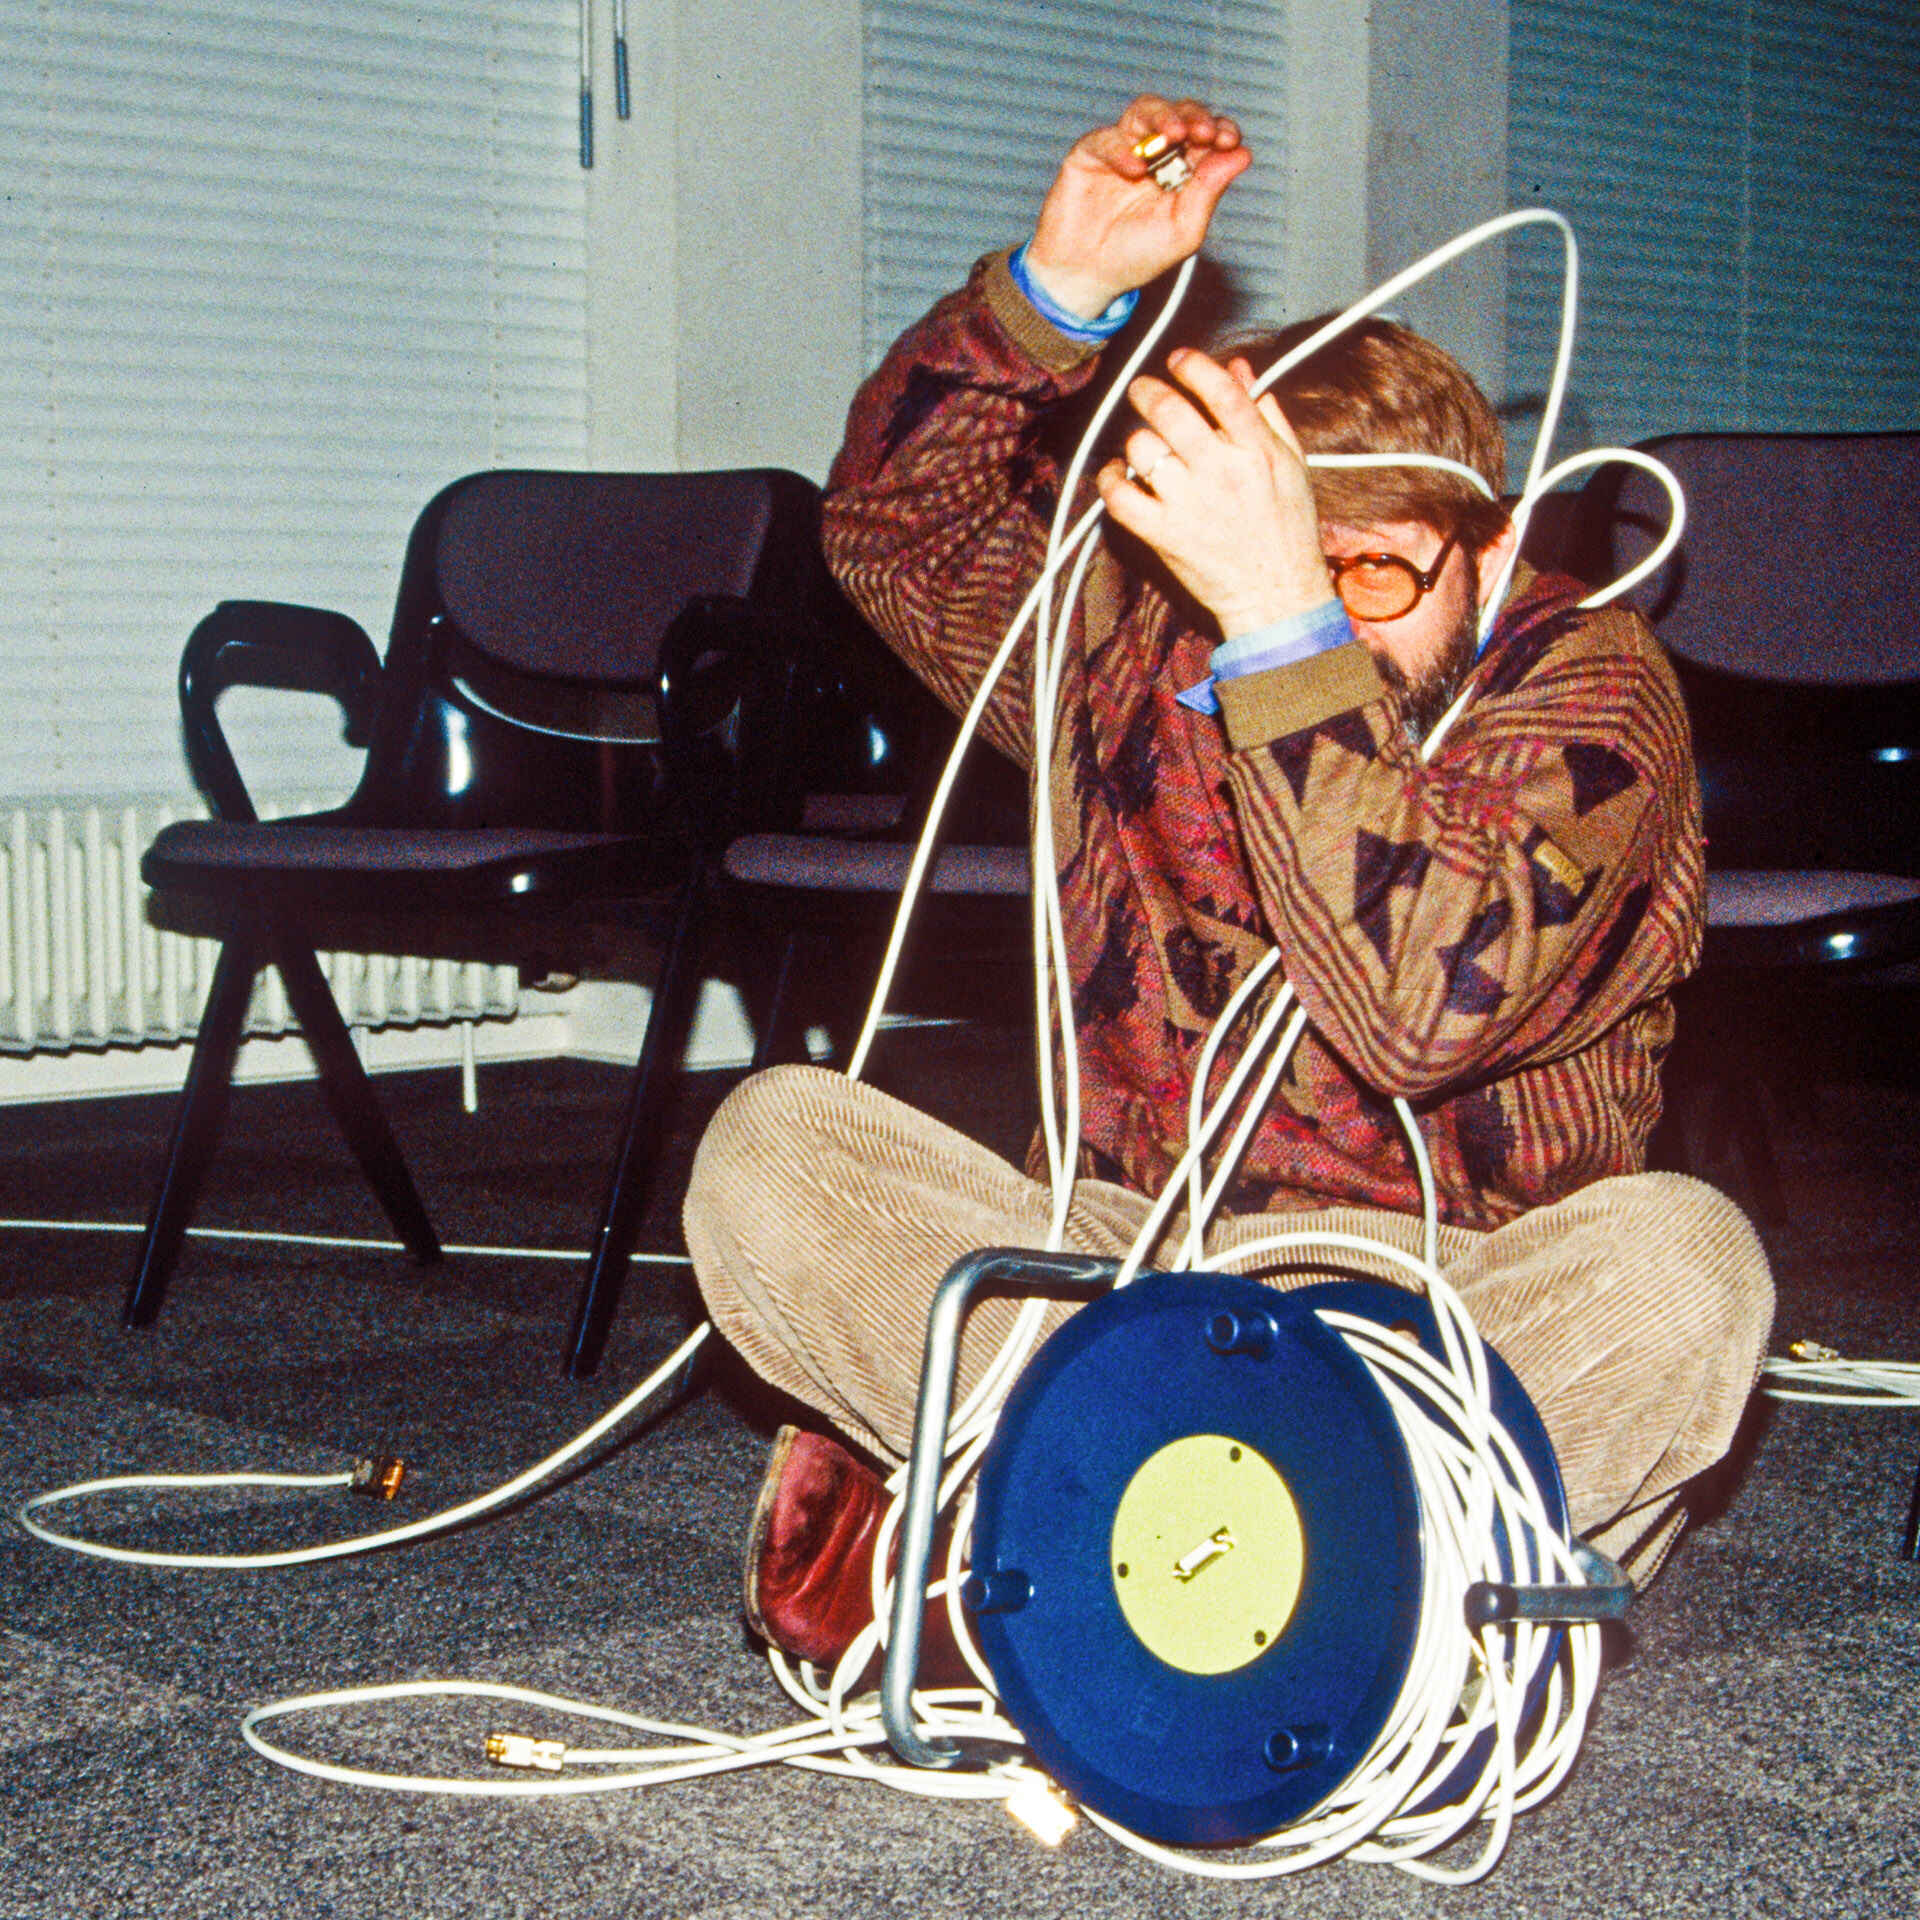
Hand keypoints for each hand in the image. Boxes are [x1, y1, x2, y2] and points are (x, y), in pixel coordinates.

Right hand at [1024, 96, 1250, 319]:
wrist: (1085, 276)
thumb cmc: (1135, 257)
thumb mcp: (1182, 231)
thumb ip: (1208, 192)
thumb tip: (1242, 154)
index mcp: (1182, 169)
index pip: (1206, 134)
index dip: (1220, 129)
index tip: (1227, 141)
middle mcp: (1154, 154)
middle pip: (1179, 113)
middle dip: (1194, 117)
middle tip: (1204, 133)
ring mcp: (1122, 149)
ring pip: (1145, 110)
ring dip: (1163, 116)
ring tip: (1173, 135)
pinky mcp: (1090, 154)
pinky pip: (1107, 137)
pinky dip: (1122, 149)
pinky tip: (1134, 170)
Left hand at [1096, 350, 1334, 637]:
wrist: (1276, 594)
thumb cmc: (1286, 528)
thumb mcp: (1291, 463)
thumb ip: (1266, 413)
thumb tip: (1240, 369)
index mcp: (1256, 450)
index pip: (1219, 389)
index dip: (1192, 365)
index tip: (1178, 360)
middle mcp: (1220, 471)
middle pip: (1169, 410)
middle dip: (1147, 391)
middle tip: (1143, 391)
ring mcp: (1188, 504)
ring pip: (1141, 448)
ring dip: (1136, 441)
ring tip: (1144, 447)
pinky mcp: (1163, 534)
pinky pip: (1119, 496)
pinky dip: (1109, 479)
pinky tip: (1117, 474)